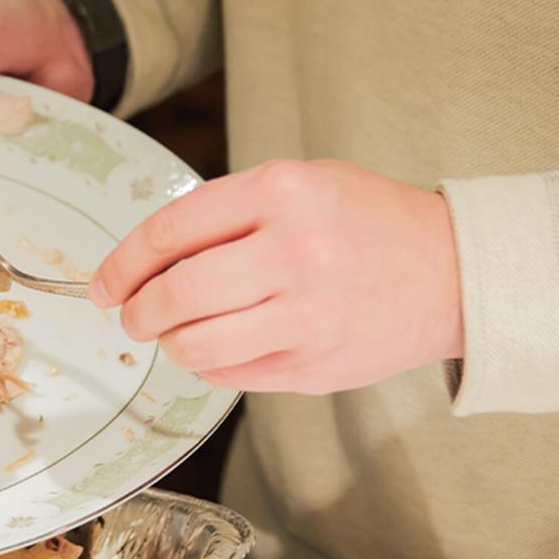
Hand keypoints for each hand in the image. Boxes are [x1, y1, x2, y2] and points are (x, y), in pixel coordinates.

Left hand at [89, 159, 464, 393]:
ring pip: (195, 346)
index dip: (122, 264)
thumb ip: (226, 215)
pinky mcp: (313, 365)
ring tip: (175, 333)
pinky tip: (227, 345)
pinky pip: (231, 374)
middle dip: (138, 312)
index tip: (104, 284)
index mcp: (283, 193)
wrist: (454, 272)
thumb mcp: (301, 185)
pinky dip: (212, 365)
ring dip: (170, 344)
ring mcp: (305, 315)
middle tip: (132, 316)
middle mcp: (293, 252)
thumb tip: (145, 260)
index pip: (171, 231)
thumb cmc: (367, 224)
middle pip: (175, 295)